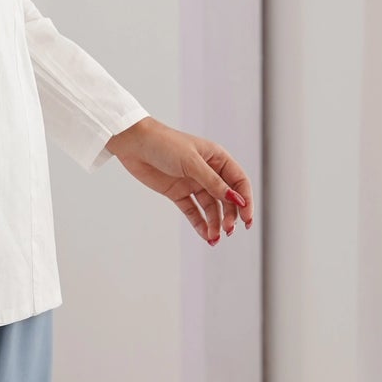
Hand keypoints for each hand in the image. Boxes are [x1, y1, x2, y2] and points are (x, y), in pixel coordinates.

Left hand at [105, 116, 254, 244]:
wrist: (134, 144)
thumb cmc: (165, 144)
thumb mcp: (191, 162)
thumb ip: (213, 183)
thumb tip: (236, 199)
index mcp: (217, 158)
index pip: (239, 182)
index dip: (246, 200)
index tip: (247, 218)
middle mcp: (208, 172)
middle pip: (226, 198)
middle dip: (230, 215)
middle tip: (229, 230)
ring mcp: (193, 183)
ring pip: (210, 208)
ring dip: (215, 223)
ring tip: (215, 238)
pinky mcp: (178, 193)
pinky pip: (193, 212)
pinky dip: (200, 224)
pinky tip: (206, 236)